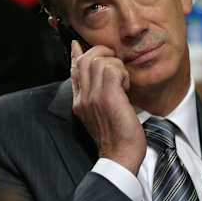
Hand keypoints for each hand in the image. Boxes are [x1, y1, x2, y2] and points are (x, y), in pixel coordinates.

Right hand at [71, 40, 146, 174]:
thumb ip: (97, 95)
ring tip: (123, 82)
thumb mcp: (100, 114)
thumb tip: (101, 77)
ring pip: (99, 61)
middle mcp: (82, 97)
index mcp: (79, 101)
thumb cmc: (117, 136)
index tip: (77, 44)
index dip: (77, 53)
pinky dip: (123, 73)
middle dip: (103, 54)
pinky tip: (127, 88)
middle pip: (85, 59)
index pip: (74, 69)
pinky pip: (113, 69)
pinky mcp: (107, 96)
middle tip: (116, 65)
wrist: (120, 155)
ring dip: (116, 66)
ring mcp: (93, 96)